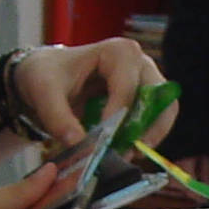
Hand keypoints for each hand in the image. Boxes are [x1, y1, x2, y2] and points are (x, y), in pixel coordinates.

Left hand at [10, 39, 156, 149]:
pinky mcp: (145, 99)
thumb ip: (58, 119)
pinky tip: (126, 151)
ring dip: (148, 136)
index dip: (119, 115)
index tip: (105, 139)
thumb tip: (80, 145)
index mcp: (118, 52)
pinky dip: (144, 138)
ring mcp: (146, 81)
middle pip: (157, 98)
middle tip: (124, 153)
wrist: (47, 75)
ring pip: (163, 111)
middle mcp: (140, 63)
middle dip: (144, 128)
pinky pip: (156, 120)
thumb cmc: (48, 74)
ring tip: (126, 155)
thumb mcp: (44, 93)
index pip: (127, 87)